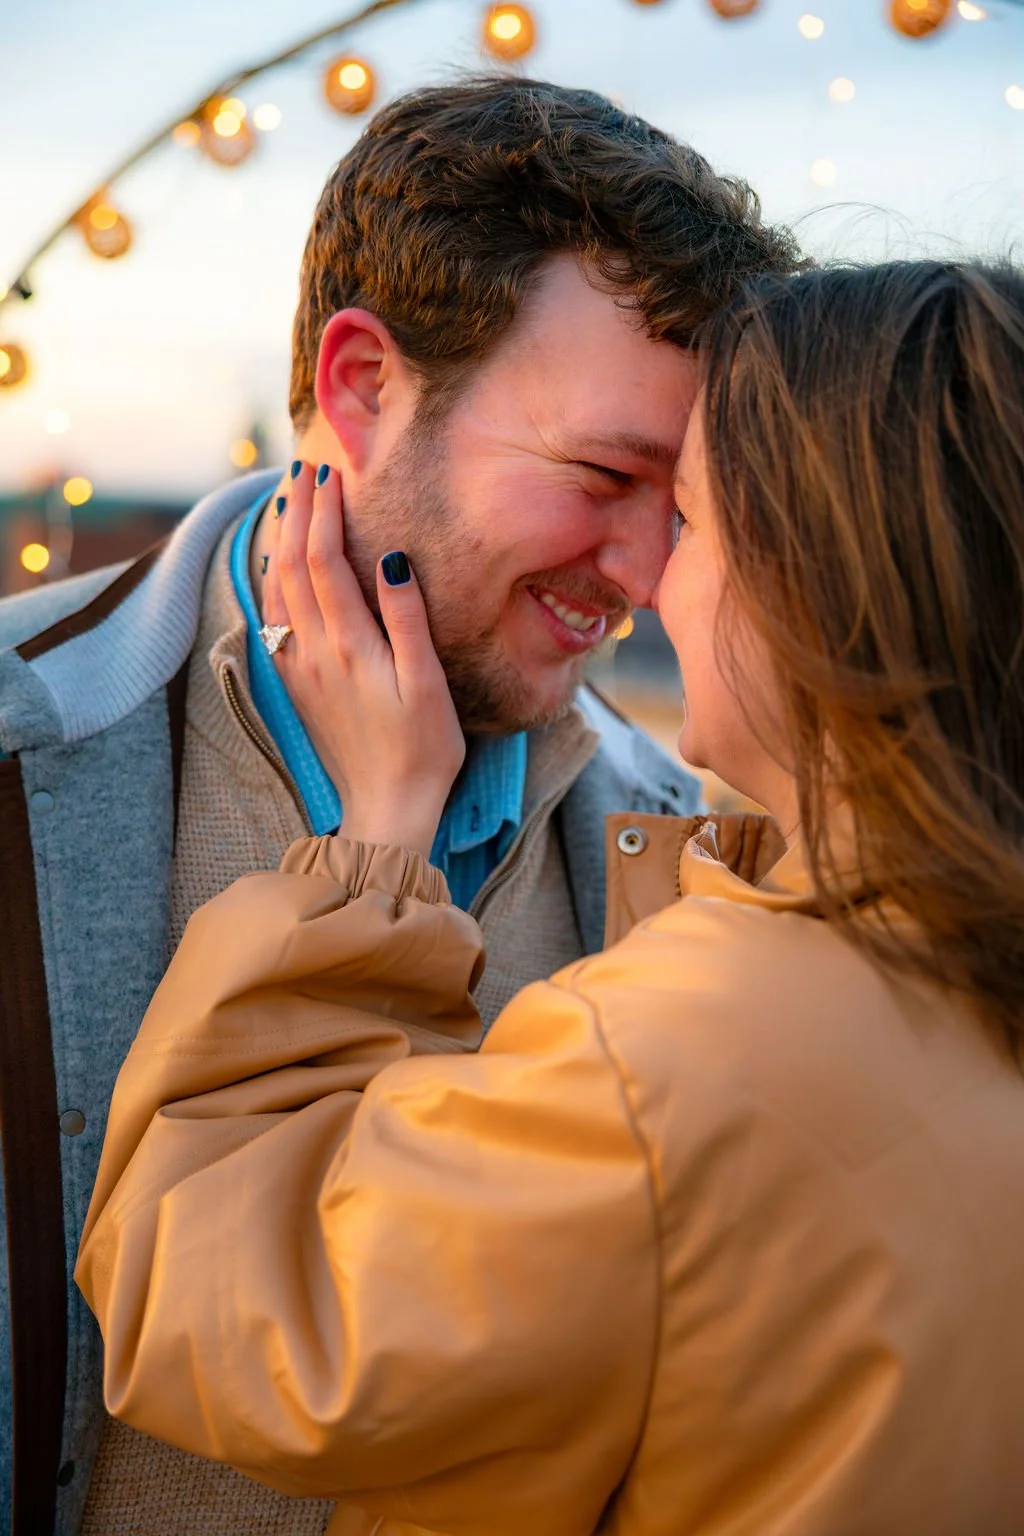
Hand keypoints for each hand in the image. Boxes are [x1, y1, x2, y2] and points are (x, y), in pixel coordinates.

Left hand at [261, 462, 465, 855]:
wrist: (387, 809)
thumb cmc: (423, 749)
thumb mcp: (428, 684)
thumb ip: (408, 620)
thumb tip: (393, 559)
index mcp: (349, 647)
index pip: (324, 561)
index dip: (324, 514)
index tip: (331, 475)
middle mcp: (315, 653)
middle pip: (293, 566)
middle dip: (297, 514)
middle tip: (306, 472)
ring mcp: (301, 670)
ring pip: (277, 590)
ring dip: (282, 541)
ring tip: (290, 503)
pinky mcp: (299, 686)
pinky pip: (276, 619)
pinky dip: (275, 581)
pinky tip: (280, 568)